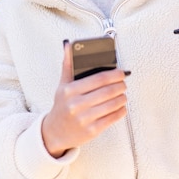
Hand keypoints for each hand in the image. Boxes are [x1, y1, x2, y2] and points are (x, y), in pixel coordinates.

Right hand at [41, 40, 128, 157]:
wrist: (54, 133)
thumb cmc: (61, 106)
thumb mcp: (62, 85)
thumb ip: (67, 65)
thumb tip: (68, 45)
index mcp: (70, 90)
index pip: (98, 79)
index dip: (114, 74)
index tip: (121, 72)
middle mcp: (76, 104)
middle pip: (107, 91)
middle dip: (120, 85)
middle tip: (124, 83)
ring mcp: (84, 119)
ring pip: (112, 105)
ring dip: (122, 98)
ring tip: (123, 94)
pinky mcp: (91, 131)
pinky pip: (112, 118)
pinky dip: (120, 111)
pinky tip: (121, 107)